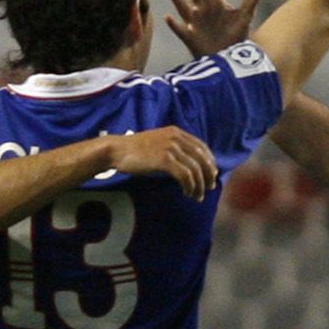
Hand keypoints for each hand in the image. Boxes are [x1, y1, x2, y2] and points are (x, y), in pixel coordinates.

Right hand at [101, 127, 219, 199]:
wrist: (117, 150)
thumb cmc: (135, 150)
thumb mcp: (158, 143)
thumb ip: (173, 148)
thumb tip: (187, 164)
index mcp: (176, 132)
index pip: (201, 146)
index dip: (209, 161)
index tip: (212, 174)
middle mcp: (176, 138)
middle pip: (201, 158)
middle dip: (208, 175)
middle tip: (210, 187)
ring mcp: (170, 148)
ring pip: (195, 169)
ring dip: (199, 185)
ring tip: (197, 195)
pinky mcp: (164, 159)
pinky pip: (185, 175)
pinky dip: (189, 186)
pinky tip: (187, 193)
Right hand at [163, 0, 266, 59]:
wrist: (228, 58)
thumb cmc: (235, 36)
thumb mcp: (245, 16)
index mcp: (215, 2)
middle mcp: (202, 9)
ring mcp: (194, 23)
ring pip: (183, 6)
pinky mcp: (189, 37)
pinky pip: (180, 29)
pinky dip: (174, 24)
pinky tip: (167, 17)